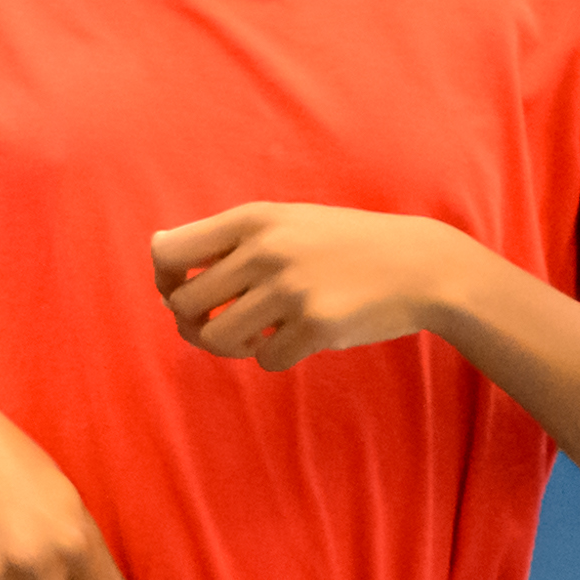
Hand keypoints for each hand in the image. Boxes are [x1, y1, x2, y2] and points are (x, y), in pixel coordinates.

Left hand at [151, 203, 480, 371]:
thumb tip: (159, 254)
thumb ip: (229, 238)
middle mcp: (266, 250)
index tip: (186, 292)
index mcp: (253, 219)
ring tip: (258, 336)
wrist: (419, 264)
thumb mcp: (286, 222)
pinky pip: (267, 360)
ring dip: (231, 346)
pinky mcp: (317, 326)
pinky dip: (278, 357)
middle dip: (194, 324)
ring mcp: (291, 289)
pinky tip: (301, 338)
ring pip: (218, 338)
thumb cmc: (344, 246)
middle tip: (222, 326)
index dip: (166, 281)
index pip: (168, 253)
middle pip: (184, 304)